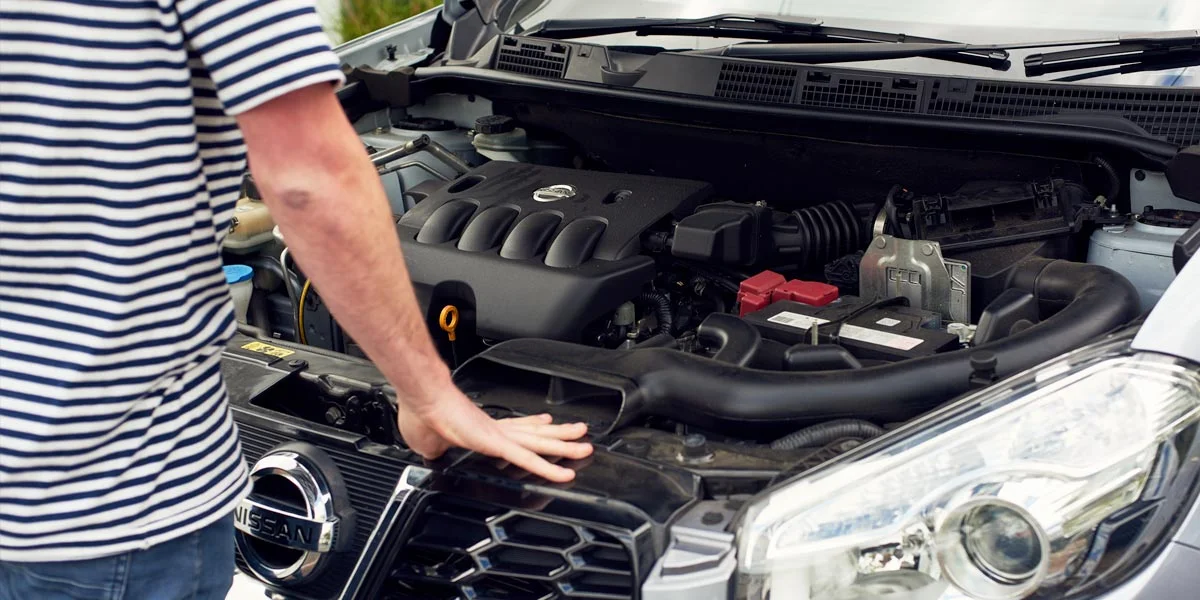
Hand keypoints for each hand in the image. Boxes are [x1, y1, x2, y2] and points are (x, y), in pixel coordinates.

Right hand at [396, 387, 592, 482]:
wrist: (421, 398)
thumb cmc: (421, 411)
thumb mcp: (427, 440)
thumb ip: (435, 449)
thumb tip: (429, 453)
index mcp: (481, 428)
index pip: (514, 429)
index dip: (533, 428)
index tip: (546, 425)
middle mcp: (495, 429)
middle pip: (535, 435)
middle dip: (560, 437)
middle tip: (582, 437)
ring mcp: (498, 436)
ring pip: (539, 445)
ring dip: (564, 448)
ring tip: (585, 448)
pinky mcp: (495, 443)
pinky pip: (527, 459)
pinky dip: (546, 467)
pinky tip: (562, 473)